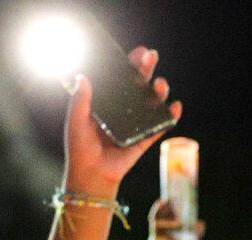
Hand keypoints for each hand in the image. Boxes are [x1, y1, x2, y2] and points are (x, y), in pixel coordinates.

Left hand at [63, 46, 181, 196]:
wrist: (92, 174)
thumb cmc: (80, 147)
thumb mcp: (76, 120)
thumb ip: (80, 100)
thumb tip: (83, 77)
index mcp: (108, 103)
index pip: (120, 79)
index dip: (129, 65)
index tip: (137, 52)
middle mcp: (124, 111)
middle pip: (138, 86)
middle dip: (146, 70)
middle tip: (151, 56)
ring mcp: (136, 125)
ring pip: (151, 103)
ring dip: (158, 92)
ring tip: (160, 83)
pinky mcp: (145, 140)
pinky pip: (160, 127)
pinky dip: (170, 117)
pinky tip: (175, 106)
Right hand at [142, 200, 203, 239]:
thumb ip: (193, 237)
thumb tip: (200, 223)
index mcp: (164, 233)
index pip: (160, 217)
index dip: (160, 209)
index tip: (164, 200)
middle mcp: (156, 238)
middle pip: (156, 223)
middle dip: (166, 219)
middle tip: (179, 221)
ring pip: (158, 237)